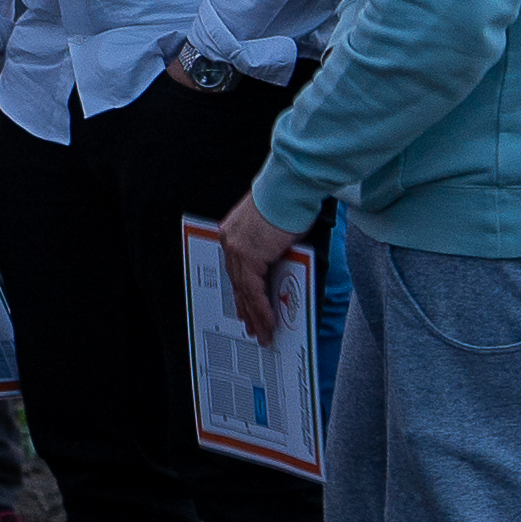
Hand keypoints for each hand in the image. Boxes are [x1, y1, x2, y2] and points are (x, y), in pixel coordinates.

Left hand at [211, 191, 306, 337]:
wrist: (290, 187)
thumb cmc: (289, 201)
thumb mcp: (276, 232)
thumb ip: (274, 252)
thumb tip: (282, 272)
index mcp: (233, 233)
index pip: (237, 270)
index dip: (242, 292)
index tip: (246, 308)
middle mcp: (230, 241)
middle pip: (237, 283)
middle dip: (246, 309)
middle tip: (252, 328)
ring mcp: (237, 250)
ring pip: (245, 292)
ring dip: (256, 316)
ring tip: (264, 334)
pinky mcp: (249, 257)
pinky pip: (254, 291)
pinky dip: (263, 309)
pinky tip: (268, 323)